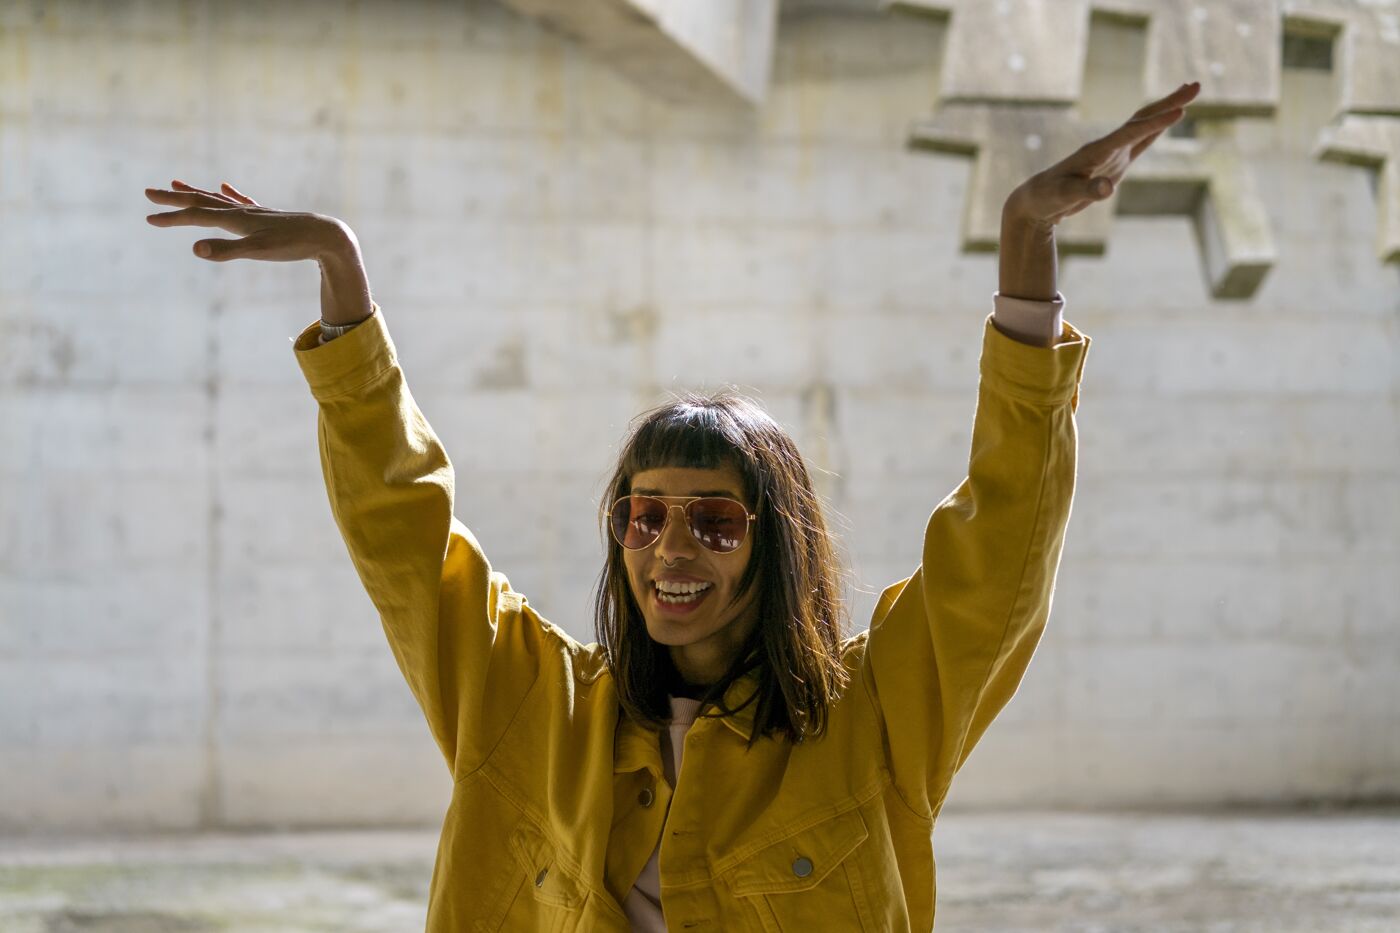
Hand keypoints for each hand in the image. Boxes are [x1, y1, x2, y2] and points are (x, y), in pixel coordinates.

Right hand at [144, 179, 355, 262]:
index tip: (147, 219)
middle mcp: (242, 211)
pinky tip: (226, 186)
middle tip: (149, 192)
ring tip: (176, 184)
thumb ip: (225, 250)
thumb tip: (194, 249)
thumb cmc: (293, 246)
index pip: (196, 216)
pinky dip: (229, 194)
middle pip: (202, 201)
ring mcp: (255, 212)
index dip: (171, 219)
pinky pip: (242, 201)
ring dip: (196, 192)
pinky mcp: (268, 216)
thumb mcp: (257, 252)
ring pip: (218, 199)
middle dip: (174, 200)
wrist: (327, 236)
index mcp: (236, 219)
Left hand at [1004, 81, 1200, 227]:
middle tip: (1197, 85)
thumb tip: (1108, 188)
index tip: (1180, 112)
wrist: (1036, 200)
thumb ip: (1087, 191)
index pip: (1131, 133)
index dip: (1155, 123)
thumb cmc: (1048, 197)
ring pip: (1144, 125)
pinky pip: (1140, 141)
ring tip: (1190, 92)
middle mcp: (1107, 146)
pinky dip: (1157, 128)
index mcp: (1097, 151)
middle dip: (1169, 103)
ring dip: (1166, 109)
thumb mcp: (1065, 196)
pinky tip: (1169, 119)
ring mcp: (1112, 153)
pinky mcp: (1114, 163)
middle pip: (1142, 119)